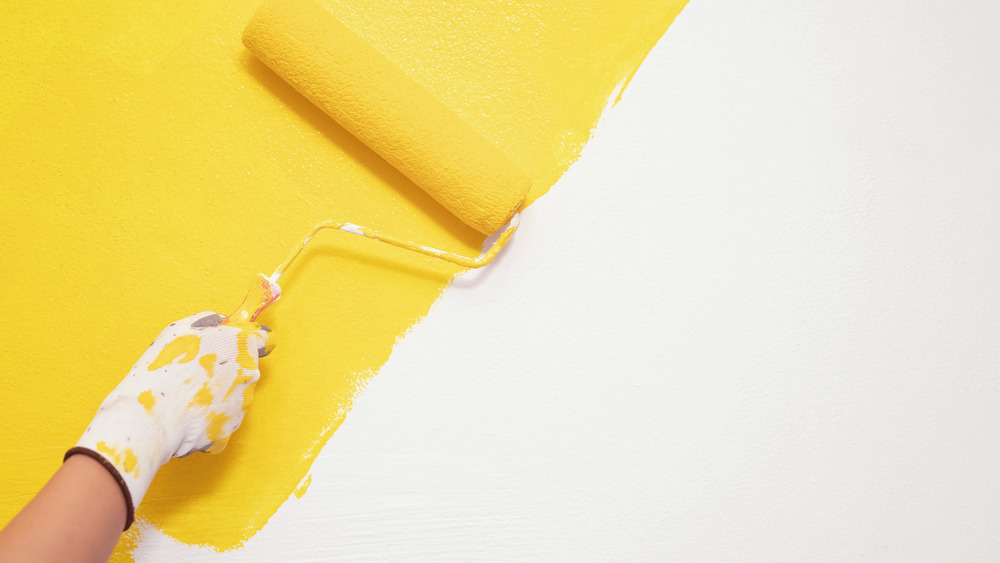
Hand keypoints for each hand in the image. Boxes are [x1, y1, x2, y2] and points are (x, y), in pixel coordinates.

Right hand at [67, 312, 272, 528]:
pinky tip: (187, 416)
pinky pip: (222, 419)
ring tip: (186, 396)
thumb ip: (210, 321)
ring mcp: (243, 403)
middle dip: (227, 369)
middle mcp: (250, 373)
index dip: (253, 341)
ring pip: (234, 395)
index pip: (266, 339)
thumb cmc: (161, 369)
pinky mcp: (231, 429)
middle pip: (245, 368)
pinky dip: (208, 418)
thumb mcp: (181, 329)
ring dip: (217, 395)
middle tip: (195, 373)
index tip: (240, 346)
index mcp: (241, 345)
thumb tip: (222, 324)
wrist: (149, 418)